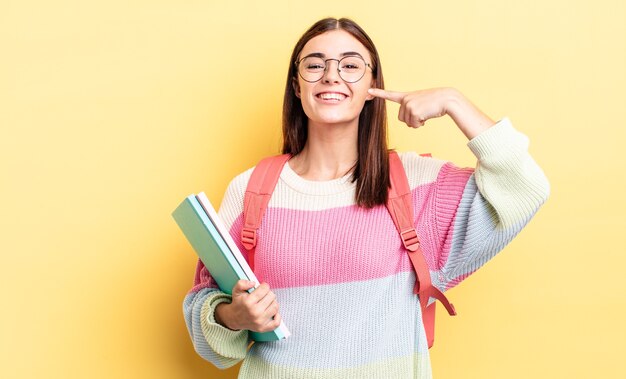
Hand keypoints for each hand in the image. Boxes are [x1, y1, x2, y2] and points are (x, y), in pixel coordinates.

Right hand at [215, 280, 281, 332]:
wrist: (234, 318)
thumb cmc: (238, 303)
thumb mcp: (236, 290)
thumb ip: (242, 283)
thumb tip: (253, 283)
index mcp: (248, 302)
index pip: (265, 288)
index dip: (264, 286)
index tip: (261, 288)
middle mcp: (255, 312)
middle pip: (271, 296)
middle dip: (268, 293)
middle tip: (263, 295)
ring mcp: (260, 321)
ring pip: (275, 306)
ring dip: (272, 302)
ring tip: (266, 302)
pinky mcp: (263, 328)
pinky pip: (276, 322)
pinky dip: (277, 316)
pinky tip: (272, 312)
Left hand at [368, 87, 494, 138]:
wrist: (447, 99)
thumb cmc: (436, 103)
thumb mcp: (421, 104)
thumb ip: (411, 110)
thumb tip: (410, 122)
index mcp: (407, 96)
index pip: (391, 94)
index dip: (379, 93)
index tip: (369, 90)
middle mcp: (406, 99)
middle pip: (401, 118)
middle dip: (411, 120)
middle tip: (422, 113)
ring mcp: (409, 104)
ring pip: (407, 123)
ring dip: (416, 122)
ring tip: (426, 113)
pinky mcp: (413, 111)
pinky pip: (413, 125)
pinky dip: (420, 124)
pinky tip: (427, 115)